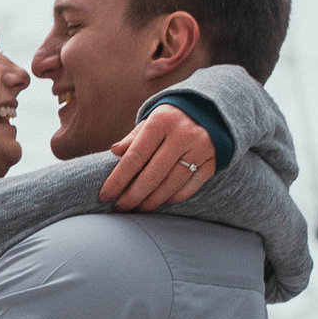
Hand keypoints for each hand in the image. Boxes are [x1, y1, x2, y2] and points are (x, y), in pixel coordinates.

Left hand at [100, 104, 216, 211]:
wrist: (210, 110)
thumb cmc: (171, 119)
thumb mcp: (151, 120)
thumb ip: (133, 138)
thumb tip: (114, 152)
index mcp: (161, 122)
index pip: (135, 156)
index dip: (118, 179)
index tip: (105, 196)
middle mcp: (182, 135)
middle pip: (153, 175)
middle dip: (133, 195)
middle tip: (121, 208)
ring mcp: (200, 149)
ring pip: (172, 184)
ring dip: (152, 200)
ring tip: (139, 209)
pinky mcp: (212, 162)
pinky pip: (190, 186)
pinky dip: (175, 197)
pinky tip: (162, 202)